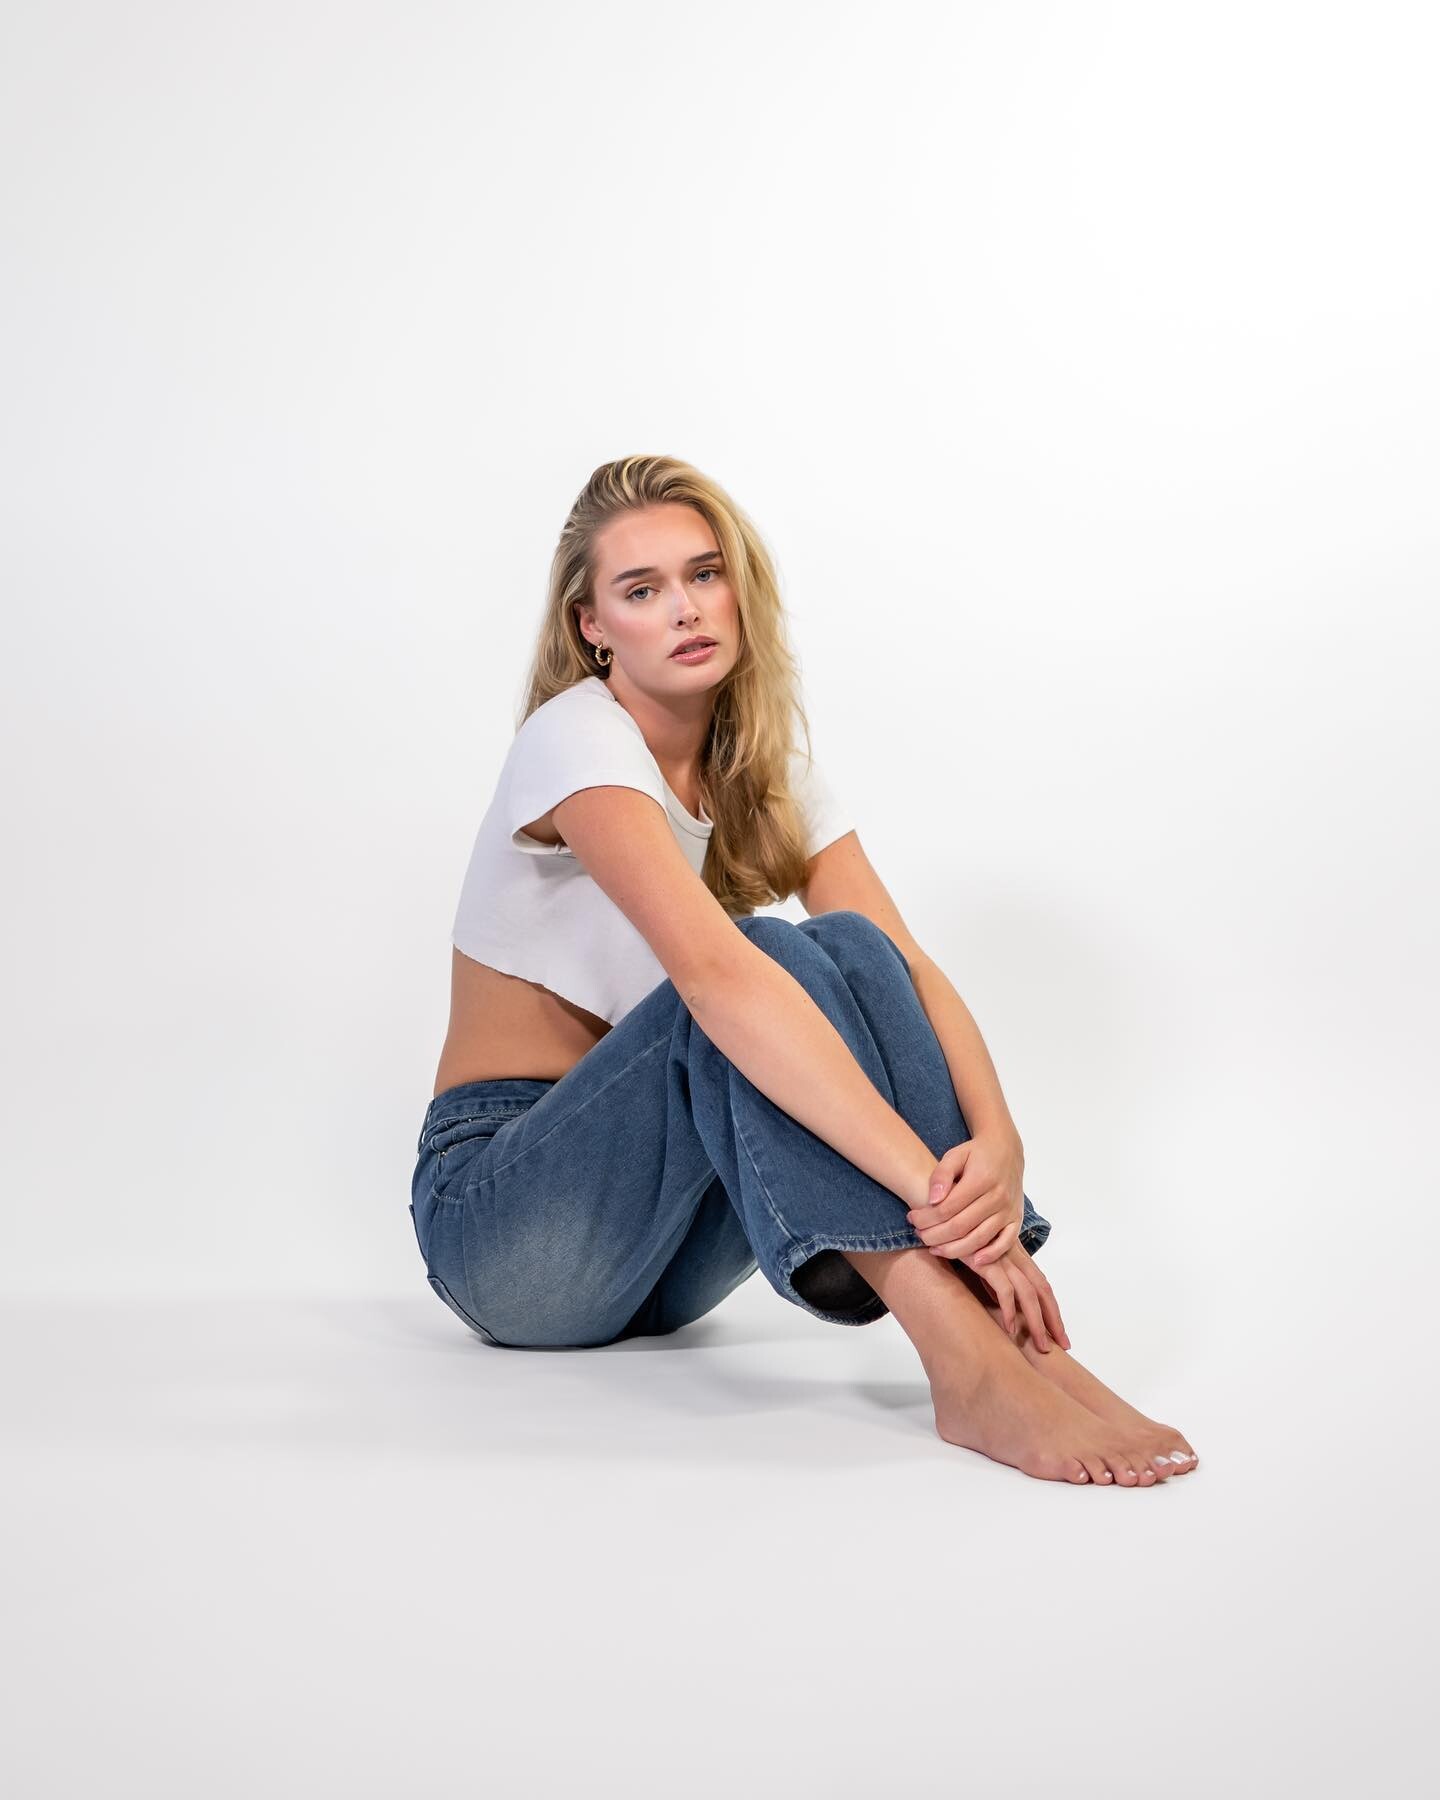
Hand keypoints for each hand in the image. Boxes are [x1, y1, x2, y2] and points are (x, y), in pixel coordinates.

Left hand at [906, 1129, 1025, 1266]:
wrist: (1006, 1149)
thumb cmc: (975, 1153)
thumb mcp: (955, 1155)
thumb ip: (941, 1175)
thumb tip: (932, 1200)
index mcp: (981, 1179)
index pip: (948, 1208)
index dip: (926, 1218)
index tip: (912, 1219)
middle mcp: (998, 1196)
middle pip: (961, 1226)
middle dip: (935, 1236)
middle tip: (919, 1235)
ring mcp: (1008, 1210)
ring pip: (980, 1239)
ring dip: (954, 1250)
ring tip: (934, 1249)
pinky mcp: (1016, 1219)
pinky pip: (1005, 1243)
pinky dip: (990, 1255)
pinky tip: (972, 1261)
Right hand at [962, 1240, 1070, 1351]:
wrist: (939, 1209)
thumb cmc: (956, 1230)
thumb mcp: (979, 1255)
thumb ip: (991, 1274)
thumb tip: (995, 1297)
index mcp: (1015, 1253)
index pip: (1040, 1283)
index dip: (1052, 1308)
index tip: (1059, 1331)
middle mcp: (1013, 1255)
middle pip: (1042, 1290)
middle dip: (1054, 1319)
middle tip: (1064, 1344)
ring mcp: (1002, 1257)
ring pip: (1029, 1294)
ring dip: (1036, 1322)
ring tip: (1041, 1346)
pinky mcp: (986, 1260)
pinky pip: (1004, 1290)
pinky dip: (1010, 1311)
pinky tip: (1010, 1329)